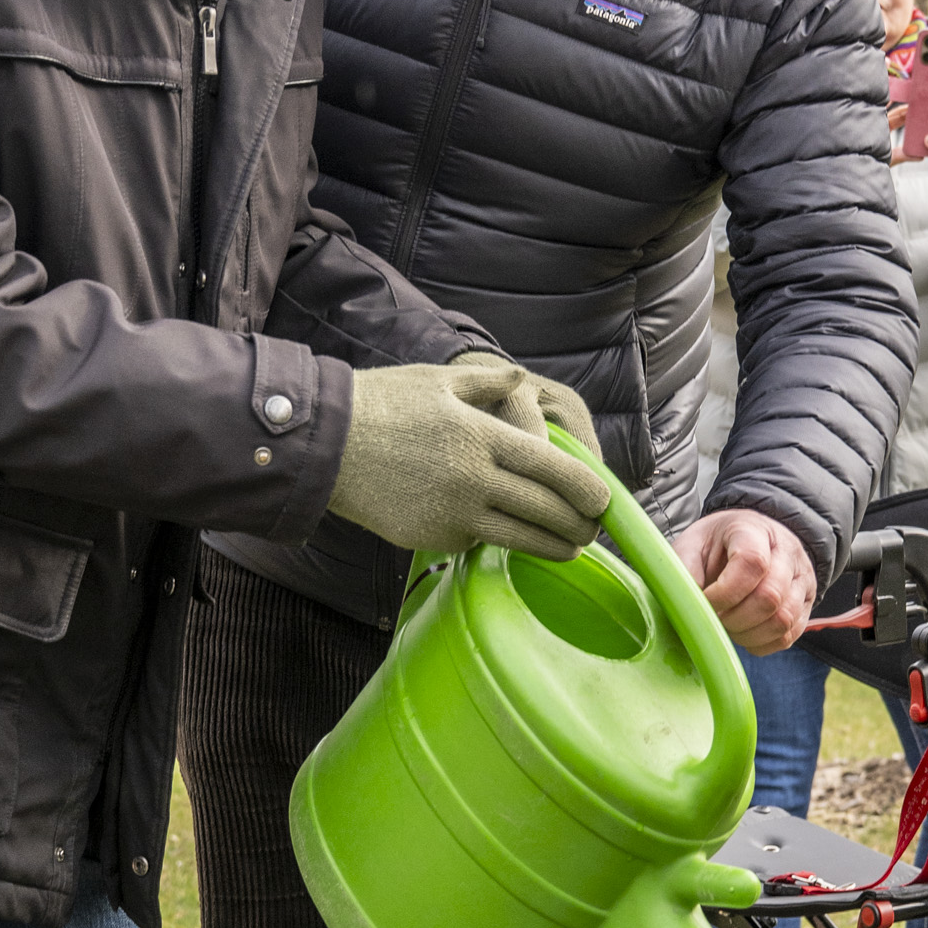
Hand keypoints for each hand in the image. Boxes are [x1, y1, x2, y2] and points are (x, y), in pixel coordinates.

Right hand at [329, 357, 609, 559]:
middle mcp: (473, 479)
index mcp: (481, 437)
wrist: (323, 444)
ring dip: (551, 548)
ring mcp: (451, 514)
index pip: (551, 470)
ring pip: (518, 539)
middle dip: (578, 524)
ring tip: (570, 548)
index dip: (585, 489)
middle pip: (544, 511)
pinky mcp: (430, 538)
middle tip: (594, 528)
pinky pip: (474, 542)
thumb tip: (521, 379)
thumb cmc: (381, 403)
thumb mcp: (439, 381)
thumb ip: (489, 383)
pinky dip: (495, 540)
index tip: (604, 501)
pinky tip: (506, 536)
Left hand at [671, 507, 817, 654]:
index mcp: (754, 530)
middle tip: (714, 618)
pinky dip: (761, 644)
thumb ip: (684, 571)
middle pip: (771, 596)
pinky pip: (788, 636)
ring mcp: (801, 579)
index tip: (704, 601)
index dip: (725, 593)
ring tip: (727, 626)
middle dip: (735, 619)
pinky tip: (743, 634)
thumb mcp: (691, 546)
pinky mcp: (805, 605)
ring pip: (784, 620)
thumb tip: (686, 605)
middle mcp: (787, 551)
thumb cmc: (714, 546)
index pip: (752, 563)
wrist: (746, 542)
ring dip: (748, 634)